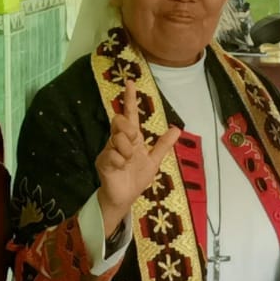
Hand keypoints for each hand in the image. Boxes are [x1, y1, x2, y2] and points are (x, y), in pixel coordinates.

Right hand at [95, 84, 182, 230]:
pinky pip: (112, 154)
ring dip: (126, 150)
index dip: (130, 99)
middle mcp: (118, 141)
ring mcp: (109, 150)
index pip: (129, 115)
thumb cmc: (136, 178)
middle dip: (128, 129)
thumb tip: (177, 129)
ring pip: (116, 138)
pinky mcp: (103, 162)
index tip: (130, 82)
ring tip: (127, 162)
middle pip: (120, 121)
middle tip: (133, 143)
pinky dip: (119, 161)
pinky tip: (120, 168)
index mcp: (131, 139)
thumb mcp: (154, 160)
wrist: (124, 198)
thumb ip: (163, 145)